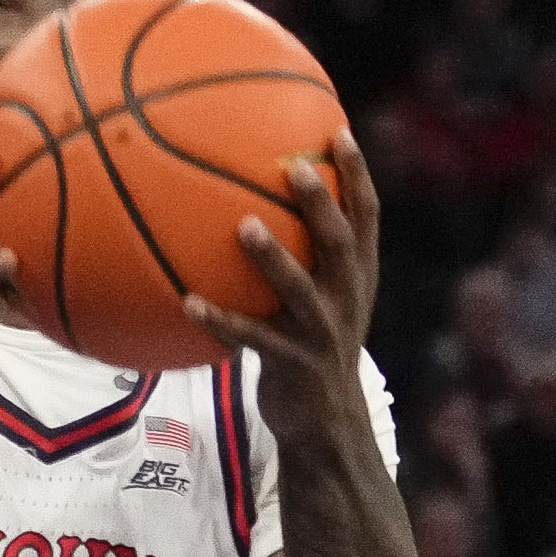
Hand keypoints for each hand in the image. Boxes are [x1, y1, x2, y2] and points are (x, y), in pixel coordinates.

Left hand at [181, 127, 383, 395]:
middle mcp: (347, 300)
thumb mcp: (323, 301)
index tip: (337, 133)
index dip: (357, 176)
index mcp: (357, 278)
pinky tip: (188, 303)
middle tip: (295, 169)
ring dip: (272, 258)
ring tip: (244, 226)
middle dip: (321, 205)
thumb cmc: (313, 348)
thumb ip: (307, 258)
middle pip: (340, 244)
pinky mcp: (295, 366)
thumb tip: (256, 202)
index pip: (366, 218)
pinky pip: (252, 339)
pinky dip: (220, 321)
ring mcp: (323, 333)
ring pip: (300, 290)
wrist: (328, 423)